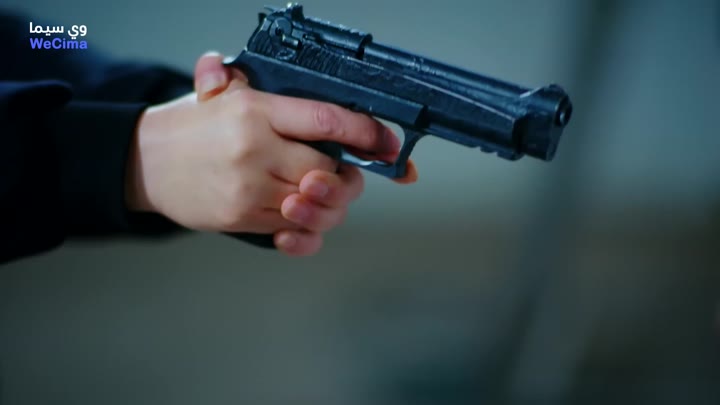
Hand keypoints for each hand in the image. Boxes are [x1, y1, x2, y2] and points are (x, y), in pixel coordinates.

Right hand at [125, 52, 416, 255]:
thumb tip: (227, 70)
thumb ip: (244, 80)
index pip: (326, 121)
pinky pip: (291, 233)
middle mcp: (255, 149)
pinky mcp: (240, 217)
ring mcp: (248, 188)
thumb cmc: (194, 128)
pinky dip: (305, 231)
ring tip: (319, 195)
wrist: (144, 161)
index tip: (387, 145)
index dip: (366, 135)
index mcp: (257, 110)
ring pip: (315, 207)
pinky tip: (302, 224)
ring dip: (328, 206)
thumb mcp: (223, 94)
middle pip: (328, 171)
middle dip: (344, 177)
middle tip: (341, 173)